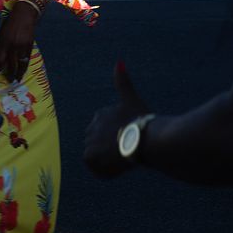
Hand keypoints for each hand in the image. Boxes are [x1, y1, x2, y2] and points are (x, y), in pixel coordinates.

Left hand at [0, 1, 38, 82]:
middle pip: (12, 63)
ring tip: (18, 79)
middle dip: (10, 73)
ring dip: (19, 72)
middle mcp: (14, 45)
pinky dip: (25, 65)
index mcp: (5, 41)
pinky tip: (24, 69)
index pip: (0, 58)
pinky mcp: (30, 45)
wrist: (25, 15)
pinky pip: (27, 58)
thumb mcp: (2, 33)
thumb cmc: (10, 23)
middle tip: (9, 81)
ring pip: (21, 62)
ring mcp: (23, 46)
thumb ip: (1, 45)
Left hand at [84, 62, 150, 178]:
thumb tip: (118, 61)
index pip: (107, 131)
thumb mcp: (131, 99)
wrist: (143, 139)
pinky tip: (120, 166)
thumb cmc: (141, 120)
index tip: (131, 137)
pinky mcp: (90, 158)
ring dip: (112, 160)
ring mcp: (89, 143)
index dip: (121, 136)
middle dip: (113, 149)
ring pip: (101, 158)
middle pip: (103, 145)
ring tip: (125, 156)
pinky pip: (98, 171)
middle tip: (129, 148)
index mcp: (100, 115)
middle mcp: (90, 128)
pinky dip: (108, 172)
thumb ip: (123, 81)